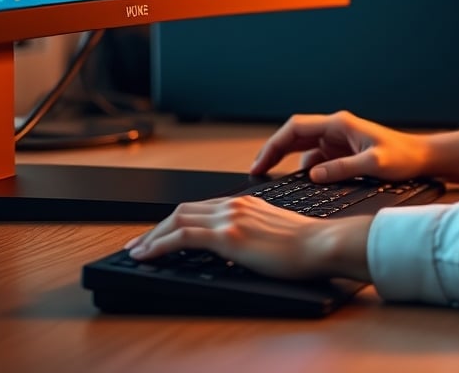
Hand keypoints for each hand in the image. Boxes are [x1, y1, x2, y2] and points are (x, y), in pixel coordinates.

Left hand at [124, 195, 372, 280]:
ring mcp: (231, 217)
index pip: (201, 207)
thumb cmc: (306, 246)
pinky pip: (183, 236)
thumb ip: (252, 235)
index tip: (160, 234)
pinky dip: (159, 244)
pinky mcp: (228, 235)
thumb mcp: (273, 234)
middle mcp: (235, 204)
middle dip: (156, 226)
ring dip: (152, 235)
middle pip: (183, 209)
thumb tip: (237, 251)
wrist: (322, 244)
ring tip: (137, 251)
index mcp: (246, 203)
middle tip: (139, 243)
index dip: (175, 220)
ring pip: (178, 219)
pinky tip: (148, 255)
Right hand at [251, 110, 430, 182]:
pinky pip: (317, 160)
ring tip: (273, 181)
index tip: (260, 162)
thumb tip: (313, 175)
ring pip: (303, 149)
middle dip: (274, 152)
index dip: (274, 144)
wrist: (423, 158)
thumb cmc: (404, 157)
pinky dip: (306, 171)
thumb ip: (343, 169)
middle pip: (295, 136)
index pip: (296, 128)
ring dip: (288, 162)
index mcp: (339, 124)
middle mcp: (336, 129)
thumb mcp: (373, 164)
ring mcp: (339, 141)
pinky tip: (302, 186)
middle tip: (257, 173)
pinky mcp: (343, 153)